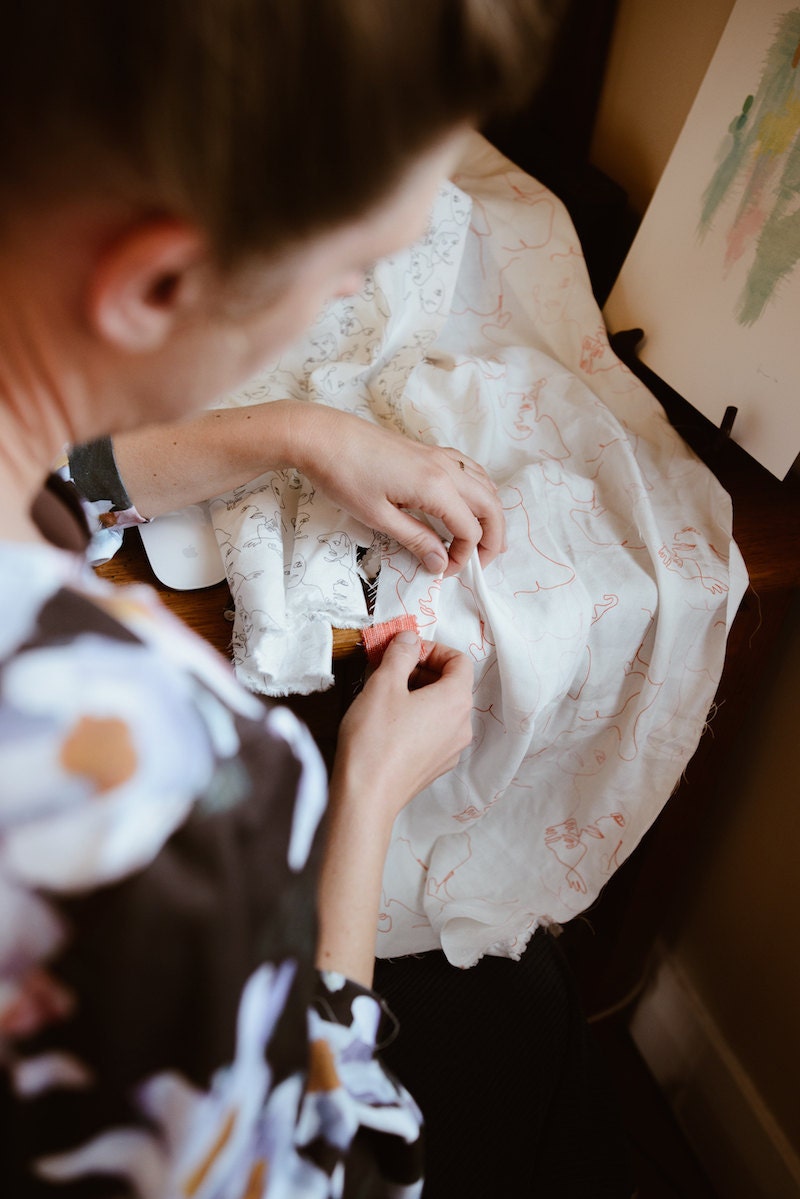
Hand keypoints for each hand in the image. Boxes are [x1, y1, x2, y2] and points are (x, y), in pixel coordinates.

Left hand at [296, 406, 505, 576]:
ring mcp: (440, 455)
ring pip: (485, 485)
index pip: (470, 529)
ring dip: (489, 514)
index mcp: (436, 487)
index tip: (441, 571)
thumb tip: (441, 563)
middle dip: (492, 538)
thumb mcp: (377, 516)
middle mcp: (446, 468)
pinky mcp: (429, 450)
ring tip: (480, 540)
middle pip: (490, 506)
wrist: (322, 436)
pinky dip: (478, 491)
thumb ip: (415, 539)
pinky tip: (466, 505)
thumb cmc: (344, 476)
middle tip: (480, 564)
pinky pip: (470, 469)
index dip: (463, 557)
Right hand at [316, 631, 473, 984]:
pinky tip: (387, 723)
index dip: (432, 650)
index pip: (459, 660)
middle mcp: (462, 725)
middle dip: (421, 670)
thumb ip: (400, 654)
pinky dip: (416, 718)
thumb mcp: (383, 684)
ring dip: (417, 694)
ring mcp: (451, 749)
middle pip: (452, 684)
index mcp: (456, 700)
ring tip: (384, 696)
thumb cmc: (375, 738)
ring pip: (441, 709)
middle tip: (388, 670)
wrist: (366, 796)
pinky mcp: (435, 766)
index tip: (404, 652)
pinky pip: (433, 731)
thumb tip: (409, 639)